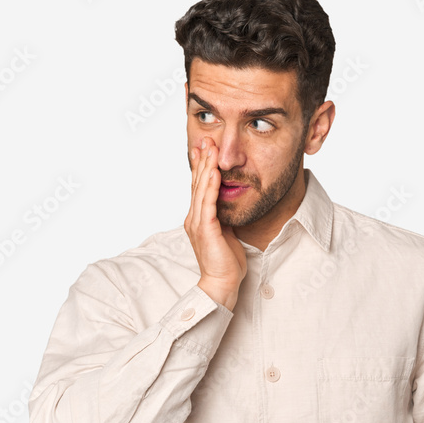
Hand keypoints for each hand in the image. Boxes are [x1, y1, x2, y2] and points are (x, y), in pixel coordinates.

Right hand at [184, 137, 245, 310]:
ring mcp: (197, 223)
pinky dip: (210, 186)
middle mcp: (194, 218)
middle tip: (205, 139)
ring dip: (205, 167)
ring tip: (209, 148)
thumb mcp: (226, 231)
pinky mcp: (205, 230)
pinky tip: (213, 172)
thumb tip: (229, 200)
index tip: (204, 148)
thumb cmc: (226, 261)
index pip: (198, 187)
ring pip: (200, 189)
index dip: (200, 166)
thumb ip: (223, 215)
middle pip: (196, 183)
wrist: (222, 283)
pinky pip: (208, 204)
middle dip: (201, 160)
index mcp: (198, 218)